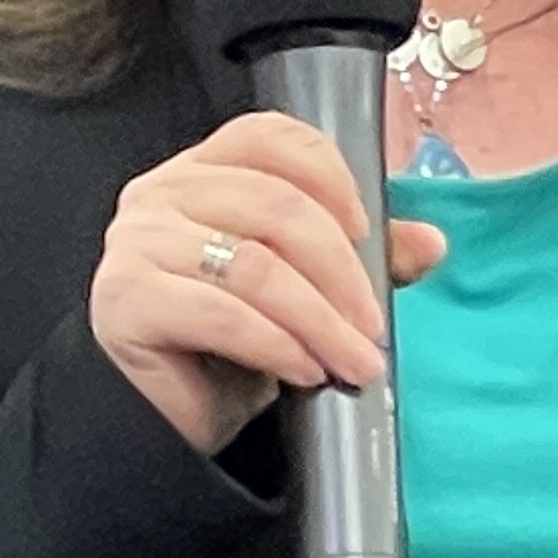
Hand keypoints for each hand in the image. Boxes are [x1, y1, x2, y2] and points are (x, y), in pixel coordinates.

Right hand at [91, 114, 446, 453]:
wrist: (167, 420)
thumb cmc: (228, 348)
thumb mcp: (304, 293)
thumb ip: (359, 259)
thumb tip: (432, 242)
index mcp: (202, 172)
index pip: (269, 137)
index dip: (329, 176)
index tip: (367, 234)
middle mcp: (160, 194)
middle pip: (273, 204)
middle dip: (341, 271)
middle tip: (373, 327)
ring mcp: (136, 243)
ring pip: (254, 264)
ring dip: (320, 320)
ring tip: (353, 361)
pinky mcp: (125, 299)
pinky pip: (220, 313)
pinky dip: (276, 343)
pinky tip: (304, 370)